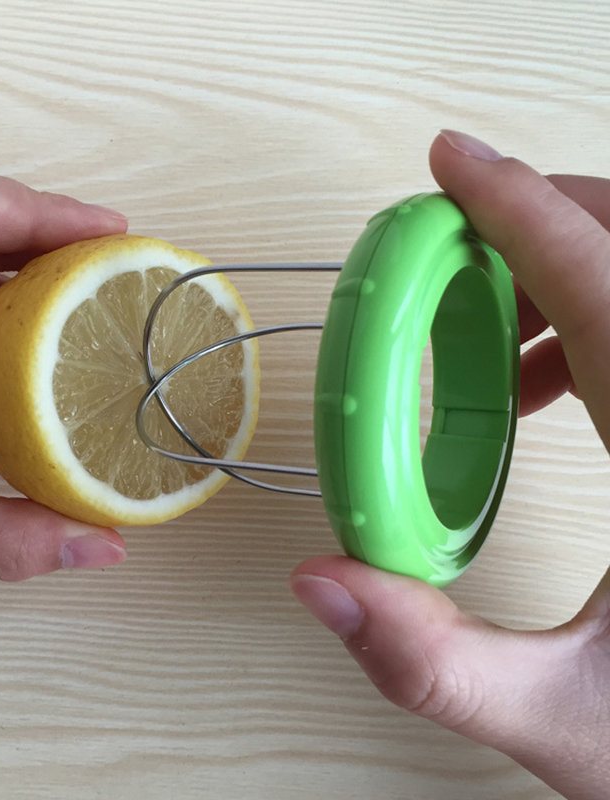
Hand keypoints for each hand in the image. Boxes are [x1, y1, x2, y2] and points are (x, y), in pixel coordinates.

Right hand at [291, 132, 609, 798]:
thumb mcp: (565, 719)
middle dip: (539, 222)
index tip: (452, 163)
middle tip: (448, 251)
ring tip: (484, 336)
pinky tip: (540, 384)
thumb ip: (435, 662)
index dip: (518, 211)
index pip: (601, 285)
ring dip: (561, 273)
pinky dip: (584, 321)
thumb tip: (319, 582)